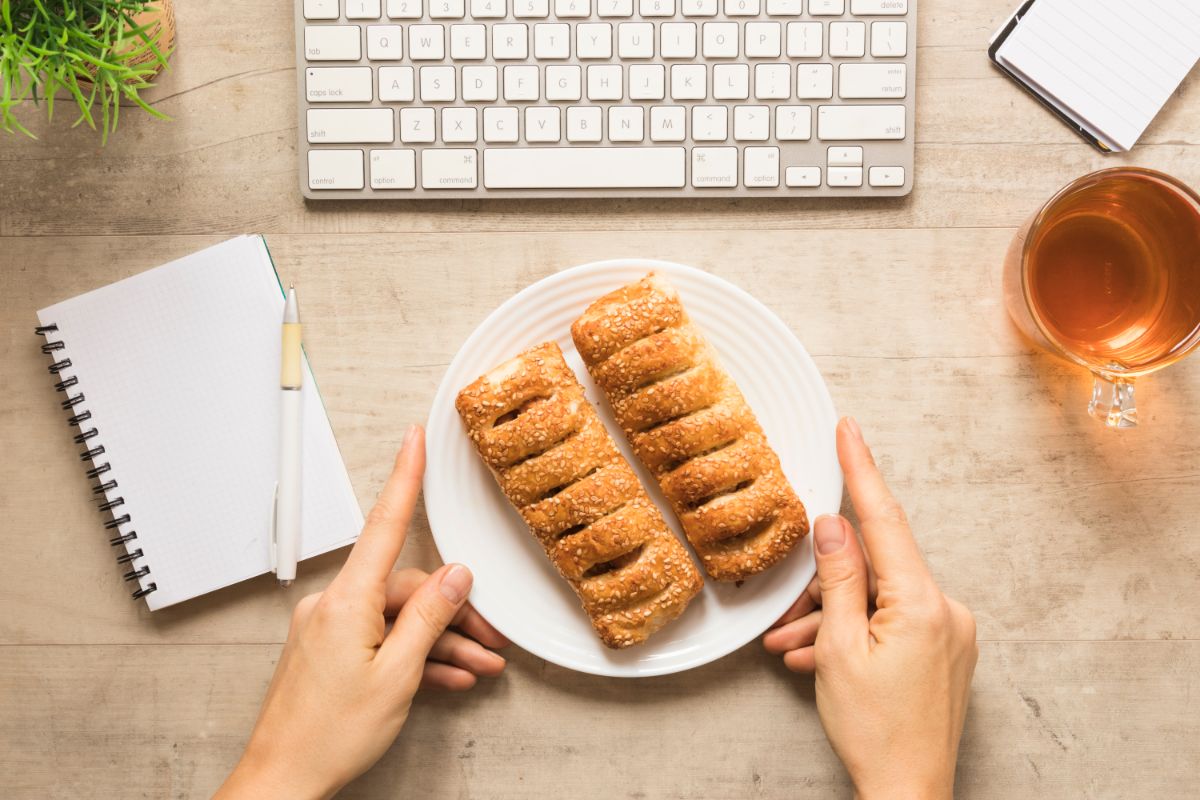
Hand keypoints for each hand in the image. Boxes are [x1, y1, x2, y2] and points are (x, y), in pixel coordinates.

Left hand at [216, 425, 509, 799]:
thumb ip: (430, 618)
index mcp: (346, 602)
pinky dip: (412, 656)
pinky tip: (445, 678)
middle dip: (452, 614)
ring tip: (478, 668)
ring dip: (439, 643)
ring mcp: (328, 629)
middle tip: (490, 641)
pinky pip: (380, 639)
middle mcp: (333, 606)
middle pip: (406, 588)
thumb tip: (455, 575)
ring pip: (398, 619)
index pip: (384, 525)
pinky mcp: (329, 650)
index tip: (414, 440)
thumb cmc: (329, 735)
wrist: (283, 781)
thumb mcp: (398, 676)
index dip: (404, 477)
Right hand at [763, 418, 977, 798]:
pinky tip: (820, 657)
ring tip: (795, 648)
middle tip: (788, 616)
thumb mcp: (839, 648)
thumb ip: (838, 578)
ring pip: (877, 599)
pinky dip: (855, 633)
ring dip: (833, 618)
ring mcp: (948, 632)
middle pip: (874, 569)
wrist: (907, 792)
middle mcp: (945, 609)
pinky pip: (891, 622)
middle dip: (825, 586)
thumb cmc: (875, 731)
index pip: (885, 520)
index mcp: (923, 602)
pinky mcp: (943, 651)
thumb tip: (833, 525)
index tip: (849, 430)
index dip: (861, 470)